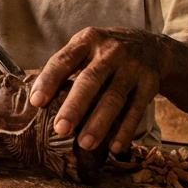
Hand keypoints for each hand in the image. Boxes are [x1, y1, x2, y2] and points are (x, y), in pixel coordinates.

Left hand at [29, 27, 173, 153]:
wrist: (152, 47)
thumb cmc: (106, 53)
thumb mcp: (86, 48)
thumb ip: (65, 67)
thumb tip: (36, 99)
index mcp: (87, 40)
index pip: (64, 60)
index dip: (49, 80)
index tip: (36, 103)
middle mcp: (110, 51)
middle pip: (90, 80)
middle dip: (75, 106)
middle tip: (60, 129)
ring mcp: (132, 67)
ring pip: (114, 98)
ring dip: (99, 123)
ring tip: (85, 144)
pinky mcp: (149, 84)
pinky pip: (136, 110)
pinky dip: (125, 130)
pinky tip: (114, 147)